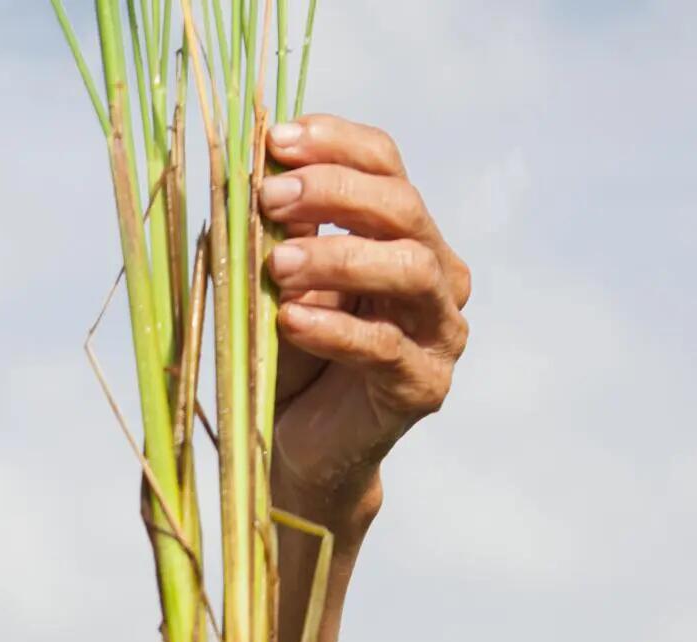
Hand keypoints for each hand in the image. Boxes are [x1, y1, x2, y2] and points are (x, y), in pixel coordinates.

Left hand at [259, 112, 471, 522]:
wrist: (302, 446)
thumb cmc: (291, 353)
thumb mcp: (277, 278)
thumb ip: (278, 225)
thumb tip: (257, 160)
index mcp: (405, 231)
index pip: (386, 163)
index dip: (335, 143)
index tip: (276, 139)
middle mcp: (437, 272)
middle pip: (403, 207)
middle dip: (334, 193)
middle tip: (269, 198)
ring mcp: (439, 330)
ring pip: (409, 270)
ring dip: (339, 256)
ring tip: (277, 264)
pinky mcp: (424, 385)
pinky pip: (386, 346)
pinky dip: (335, 329)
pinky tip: (289, 320)